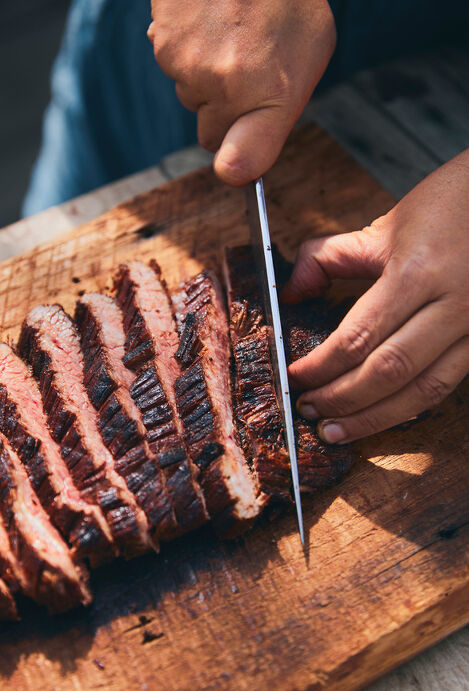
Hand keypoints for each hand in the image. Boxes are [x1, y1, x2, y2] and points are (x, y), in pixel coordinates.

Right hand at [148, 0, 335, 184]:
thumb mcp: (313, 47)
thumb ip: (280, 111)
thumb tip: (239, 159)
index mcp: (271, 93)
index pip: (242, 162)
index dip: (238, 164)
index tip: (235, 165)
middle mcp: (226, 88)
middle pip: (211, 131)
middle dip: (225, 110)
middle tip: (246, 64)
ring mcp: (190, 68)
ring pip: (191, 96)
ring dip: (206, 74)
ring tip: (230, 31)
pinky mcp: (163, 45)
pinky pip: (172, 65)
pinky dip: (186, 48)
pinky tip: (208, 20)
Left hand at [281, 150, 468, 443]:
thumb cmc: (449, 209)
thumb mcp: (384, 227)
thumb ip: (328, 258)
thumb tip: (290, 293)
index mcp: (419, 272)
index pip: (358, 337)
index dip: (321, 366)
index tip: (295, 377)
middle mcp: (454, 305)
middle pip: (388, 372)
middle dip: (341, 399)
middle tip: (308, 410)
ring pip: (422, 392)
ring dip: (374, 419)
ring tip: (336, 431)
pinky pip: (447, 387)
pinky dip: (409, 407)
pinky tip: (380, 416)